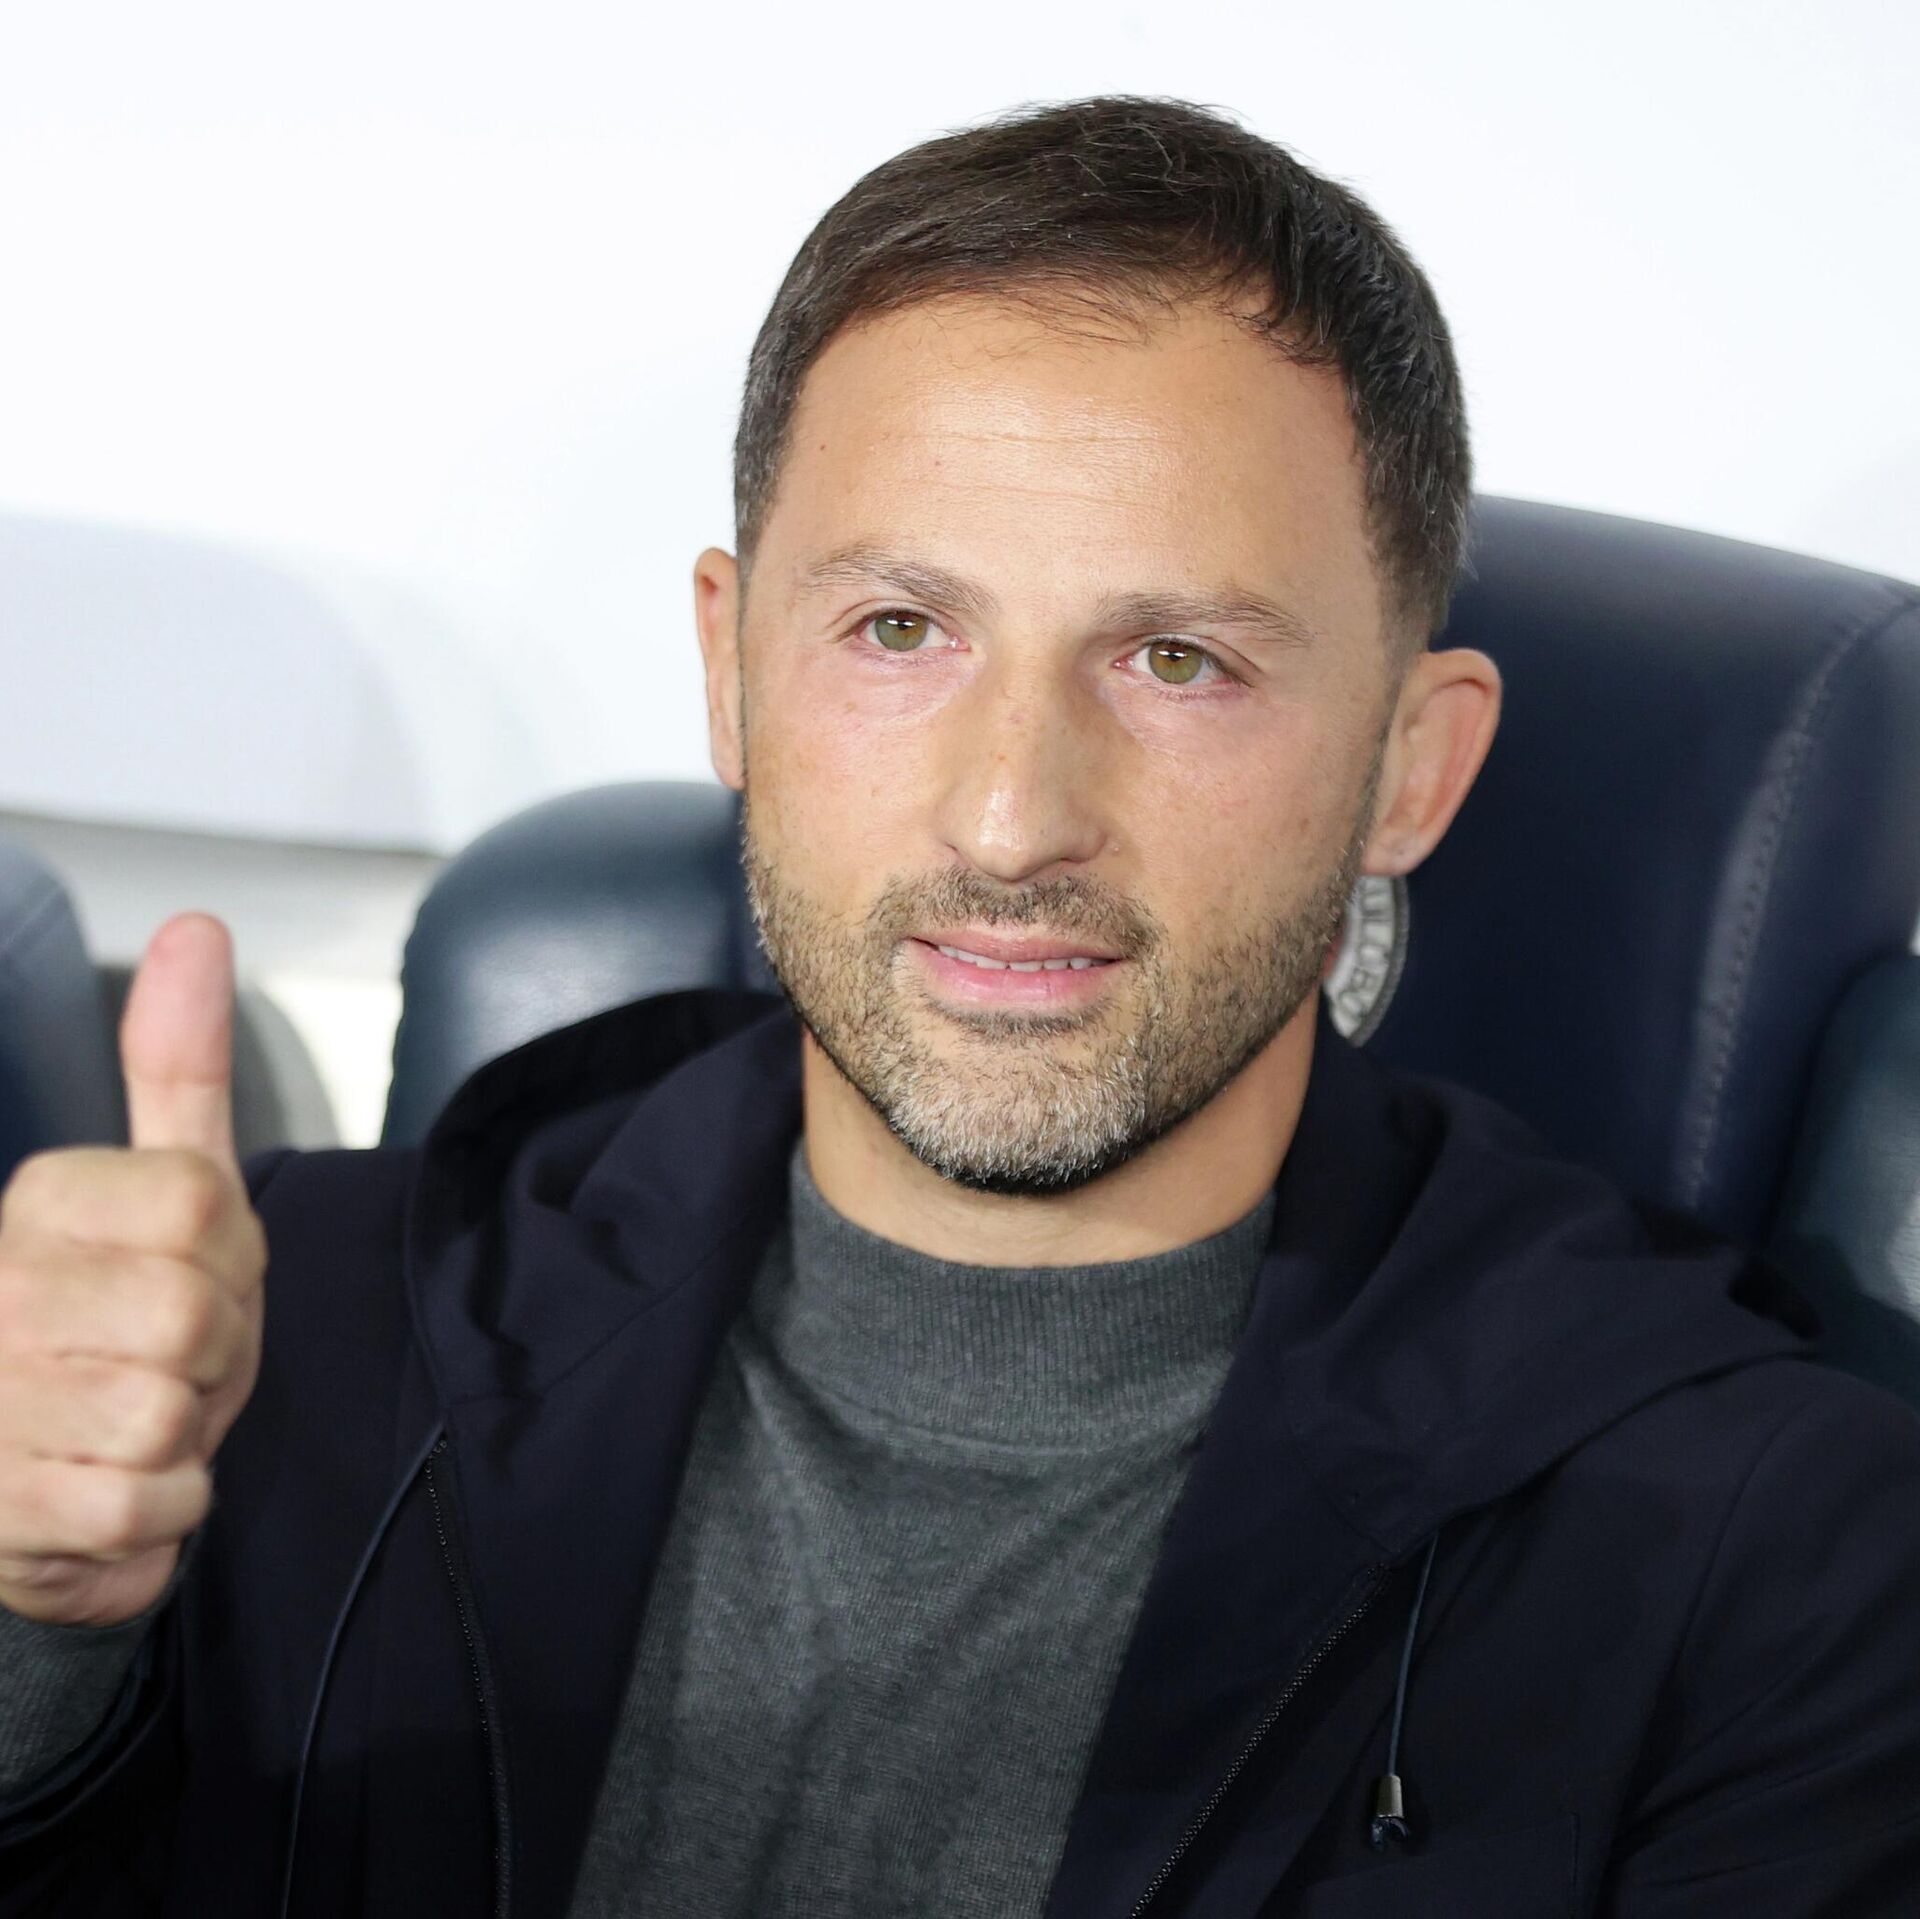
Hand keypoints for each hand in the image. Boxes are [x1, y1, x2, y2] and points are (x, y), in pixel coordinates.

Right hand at [0, 913, 266, 1625]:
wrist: (30, 1479)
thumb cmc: (114, 1321)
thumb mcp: (161, 1184)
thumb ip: (177, 1064)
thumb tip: (195, 925)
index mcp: (40, 1200)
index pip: (207, 1206)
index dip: (231, 1257)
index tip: (191, 1275)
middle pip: (198, 1313)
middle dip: (216, 1352)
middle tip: (170, 1360)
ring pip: (172, 1412)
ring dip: (187, 1435)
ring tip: (137, 1422)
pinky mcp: (7, 1509)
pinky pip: (151, 1505)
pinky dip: (162, 1511)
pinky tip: (117, 1489)